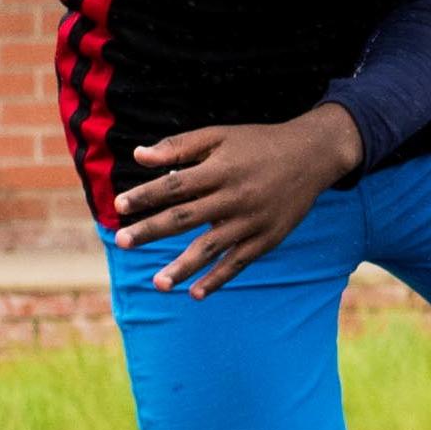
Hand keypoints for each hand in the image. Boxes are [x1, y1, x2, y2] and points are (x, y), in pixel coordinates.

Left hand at [114, 106, 362, 294]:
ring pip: (211, 247)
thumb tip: (139, 156)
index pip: (174, 185)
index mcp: (219, 169)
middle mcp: (234, 196)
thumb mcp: (220, 135)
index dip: (145, 196)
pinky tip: (195, 294)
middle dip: (151, 230)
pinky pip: (238, 263)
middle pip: (185, 217)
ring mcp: (251, 221)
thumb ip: (179, 146)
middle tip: (122, 243)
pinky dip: (218, 279)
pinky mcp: (267, 238)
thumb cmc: (258, 143)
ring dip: (183, 267)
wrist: (312, 155)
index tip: (118, 207)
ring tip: (157, 284)